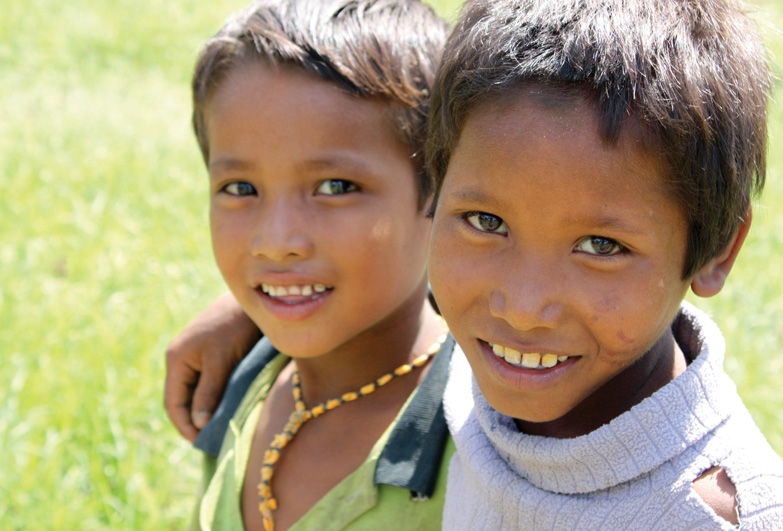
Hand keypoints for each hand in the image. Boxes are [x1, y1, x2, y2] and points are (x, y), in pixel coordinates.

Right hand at [164, 292, 261, 441]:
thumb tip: (199, 425)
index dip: (185, 426)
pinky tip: (228, 409)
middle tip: (214, 442)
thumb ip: (208, 393)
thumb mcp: (221, 362)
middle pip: (183, 400)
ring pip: (196, 393)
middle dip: (196, 422)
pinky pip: (207, 383)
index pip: (174, 403)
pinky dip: (215, 398)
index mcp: (177, 360)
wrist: (252, 300)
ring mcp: (194, 357)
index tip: (202, 444)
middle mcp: (181, 360)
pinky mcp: (210, 355)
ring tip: (222, 430)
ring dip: (206, 411)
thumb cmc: (235, 327)